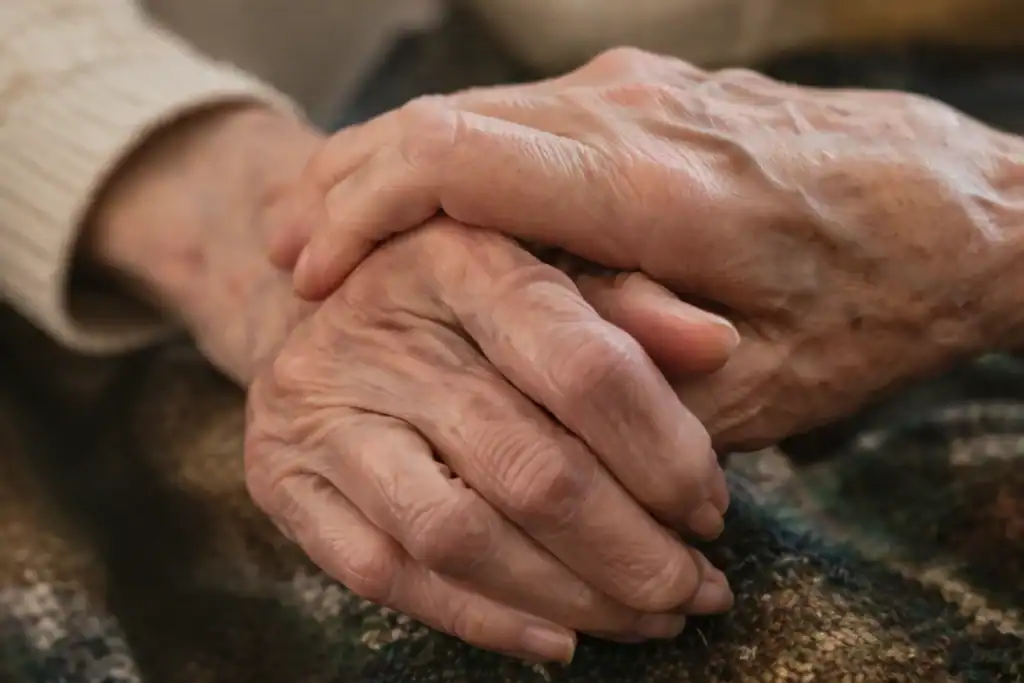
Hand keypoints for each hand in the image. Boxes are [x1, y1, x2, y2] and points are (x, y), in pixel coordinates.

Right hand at [245, 218, 734, 661]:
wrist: (315, 312)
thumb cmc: (460, 305)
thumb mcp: (546, 277)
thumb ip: (631, 309)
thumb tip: (719, 345)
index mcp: (461, 257)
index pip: (585, 365)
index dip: (667, 453)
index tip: (711, 506)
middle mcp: (380, 326)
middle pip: (530, 468)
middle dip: (633, 550)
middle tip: (695, 587)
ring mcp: (320, 406)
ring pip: (460, 535)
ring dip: (571, 597)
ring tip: (646, 617)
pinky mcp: (281, 478)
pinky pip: (387, 574)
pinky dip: (484, 620)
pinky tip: (558, 636)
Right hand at [268, 47, 1023, 449]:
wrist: (967, 210)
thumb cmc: (879, 297)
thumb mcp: (775, 381)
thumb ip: (649, 391)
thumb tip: (536, 424)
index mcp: (655, 187)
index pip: (459, 156)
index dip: (364, 206)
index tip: (311, 266)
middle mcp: (633, 115)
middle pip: (445, 121)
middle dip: (352, 189)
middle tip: (290, 255)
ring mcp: (641, 93)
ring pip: (476, 111)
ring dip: (394, 171)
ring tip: (329, 232)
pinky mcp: (651, 98)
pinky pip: (523, 117)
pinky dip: (454, 161)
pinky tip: (422, 206)